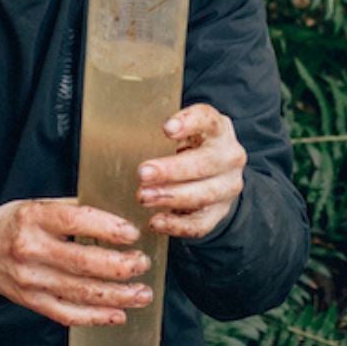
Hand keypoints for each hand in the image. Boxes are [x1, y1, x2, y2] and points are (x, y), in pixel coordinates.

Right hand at [0, 198, 154, 327]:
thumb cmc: (15, 224)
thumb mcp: (37, 206)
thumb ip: (74, 209)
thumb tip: (121, 214)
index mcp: (33, 218)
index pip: (75, 221)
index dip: (107, 229)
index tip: (132, 234)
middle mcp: (30, 250)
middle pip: (82, 262)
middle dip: (119, 266)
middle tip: (142, 263)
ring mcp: (31, 281)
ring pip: (80, 292)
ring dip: (117, 296)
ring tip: (143, 293)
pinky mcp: (32, 302)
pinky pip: (67, 314)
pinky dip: (95, 317)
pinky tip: (119, 314)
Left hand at [137, 103, 246, 239]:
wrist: (217, 177)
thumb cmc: (190, 148)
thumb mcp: (183, 133)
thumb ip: (163, 131)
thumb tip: (116, 129)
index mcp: (219, 130)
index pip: (209, 120)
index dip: (189, 123)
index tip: (166, 129)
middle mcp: (229, 157)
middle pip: (206, 163)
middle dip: (172, 170)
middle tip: (142, 173)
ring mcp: (228, 187)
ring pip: (204, 194)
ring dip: (171, 196)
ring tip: (143, 197)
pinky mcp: (220, 213)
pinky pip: (201, 223)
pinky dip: (177, 224)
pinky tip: (156, 221)